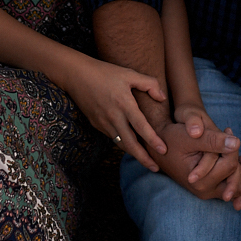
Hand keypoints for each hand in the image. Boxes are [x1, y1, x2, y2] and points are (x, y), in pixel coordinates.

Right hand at [60, 56, 167, 171]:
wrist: (77, 76)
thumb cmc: (105, 72)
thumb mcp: (129, 73)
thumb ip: (149, 84)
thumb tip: (162, 98)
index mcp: (124, 104)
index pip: (141, 127)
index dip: (153, 140)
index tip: (163, 150)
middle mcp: (113, 117)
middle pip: (130, 144)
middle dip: (143, 159)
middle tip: (156, 168)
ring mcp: (103, 123)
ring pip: (120, 143)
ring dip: (133, 153)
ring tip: (146, 160)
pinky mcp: (96, 124)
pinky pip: (112, 137)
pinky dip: (122, 143)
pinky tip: (130, 144)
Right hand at [163, 104, 240, 209]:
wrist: (159, 145)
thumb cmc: (172, 139)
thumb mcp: (190, 137)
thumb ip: (212, 140)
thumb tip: (236, 142)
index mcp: (201, 182)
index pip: (230, 167)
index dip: (234, 148)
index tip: (229, 130)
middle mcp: (206, 191)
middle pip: (240, 185)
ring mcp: (210, 190)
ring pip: (240, 188)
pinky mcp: (212, 186)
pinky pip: (234, 186)